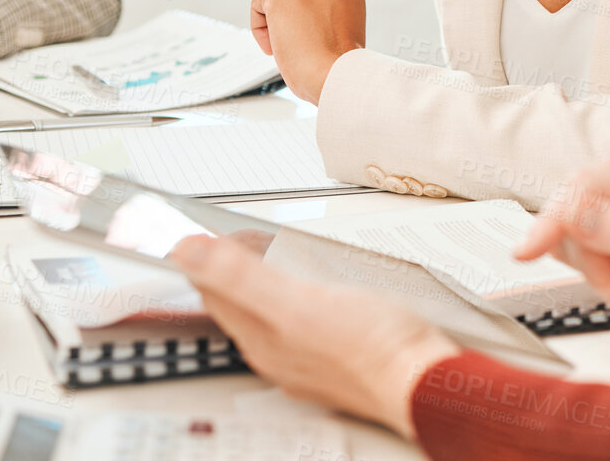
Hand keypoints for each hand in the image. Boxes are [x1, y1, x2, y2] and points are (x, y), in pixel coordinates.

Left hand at [170, 234, 456, 438]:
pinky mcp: (334, 357)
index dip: (210, 256)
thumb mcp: (297, 301)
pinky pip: (301, 322)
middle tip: (244, 235)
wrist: (421, 380)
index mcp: (260, 337)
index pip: (213, 292)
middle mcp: (276, 352)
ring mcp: (305, 357)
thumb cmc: (370, 346)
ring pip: (271, 312)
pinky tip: (314, 288)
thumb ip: (240, 277)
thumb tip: (188, 253)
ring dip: (266, 280)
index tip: (214, 229)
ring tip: (275, 252)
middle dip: (235, 266)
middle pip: (240, 303)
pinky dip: (297, 297)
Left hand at [248, 0, 365, 103]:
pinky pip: (258, 6)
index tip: (317, 37)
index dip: (314, 18)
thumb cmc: (341, 62)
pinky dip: (261, 29)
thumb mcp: (344, 27)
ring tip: (293, 47)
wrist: (335, 72)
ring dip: (281, 24)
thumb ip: (328, 11)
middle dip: (297, 19)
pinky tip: (276, 46)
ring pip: (279, 0)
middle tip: (303, 45)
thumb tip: (302, 16)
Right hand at [514, 144, 609, 346]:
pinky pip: (565, 247)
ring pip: (563, 232)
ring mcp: (607, 198)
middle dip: (592, 258)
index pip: (588, 184)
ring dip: (594, 271)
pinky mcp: (592, 222)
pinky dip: (588, 273)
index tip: (529, 249)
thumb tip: (576, 216)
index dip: (556, 218)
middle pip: (569, 208)